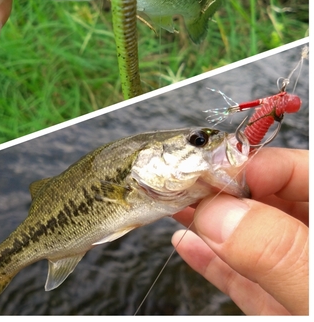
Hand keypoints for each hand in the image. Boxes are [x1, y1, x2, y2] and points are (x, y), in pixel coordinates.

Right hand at [172, 147, 307, 314]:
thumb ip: (276, 250)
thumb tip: (218, 215)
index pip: (295, 170)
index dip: (250, 164)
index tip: (209, 170)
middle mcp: (310, 241)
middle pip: (264, 200)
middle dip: (220, 191)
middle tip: (181, 183)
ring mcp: (292, 274)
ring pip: (245, 238)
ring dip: (205, 221)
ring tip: (172, 202)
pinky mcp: (275, 307)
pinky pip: (240, 277)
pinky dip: (210, 261)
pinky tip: (185, 242)